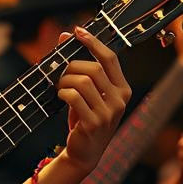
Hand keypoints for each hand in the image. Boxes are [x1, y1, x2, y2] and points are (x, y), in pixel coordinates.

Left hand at [57, 26, 131, 173]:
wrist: (84, 153)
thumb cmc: (84, 118)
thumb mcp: (86, 92)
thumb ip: (79, 65)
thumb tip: (65, 35)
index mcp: (123, 88)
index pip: (110, 58)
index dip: (93, 42)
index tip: (78, 31)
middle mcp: (120, 99)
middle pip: (93, 68)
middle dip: (71, 67)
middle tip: (61, 75)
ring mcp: (109, 112)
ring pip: (82, 81)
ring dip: (64, 82)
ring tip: (59, 89)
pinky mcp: (94, 123)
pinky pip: (74, 97)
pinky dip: (62, 93)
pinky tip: (60, 98)